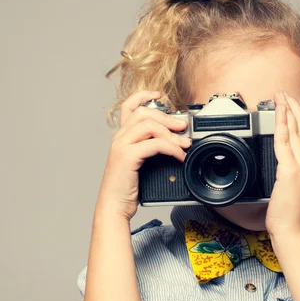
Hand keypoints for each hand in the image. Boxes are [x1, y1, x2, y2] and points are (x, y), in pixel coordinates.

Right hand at [96, 90, 191, 220]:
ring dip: (172, 133)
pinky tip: (179, 156)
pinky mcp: (127, 157)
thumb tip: (177, 142)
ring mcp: (121, 146)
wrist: (114, 206)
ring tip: (185, 144)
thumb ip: (152, 148)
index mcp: (121, 136)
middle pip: (144, 113)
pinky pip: (154, 144)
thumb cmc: (128, 187)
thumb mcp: (141, 163)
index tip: (160, 95)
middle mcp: (119, 137)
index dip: (144, 96)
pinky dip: (171, 148)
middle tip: (184, 127)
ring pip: (150, 125)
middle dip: (168, 117)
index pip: (129, 106)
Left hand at [265, 91, 299, 239]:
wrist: (293, 231)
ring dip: (286, 111)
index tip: (293, 104)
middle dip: (294, 108)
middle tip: (284, 94)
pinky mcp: (291, 171)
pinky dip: (280, 124)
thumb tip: (287, 159)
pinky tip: (277, 113)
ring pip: (295, 131)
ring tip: (279, 97)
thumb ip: (297, 170)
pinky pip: (284, 141)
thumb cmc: (293, 215)